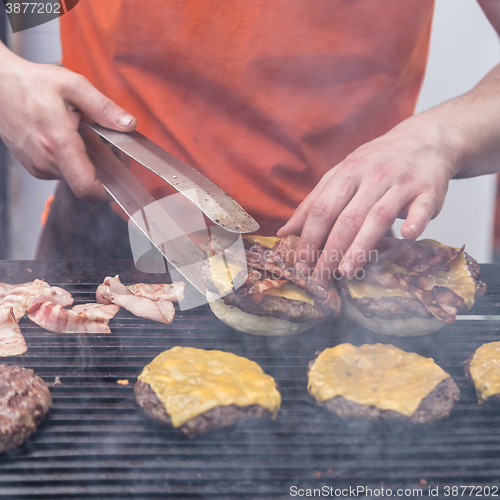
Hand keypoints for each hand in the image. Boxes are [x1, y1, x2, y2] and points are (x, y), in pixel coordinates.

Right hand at [0, 44, 136, 199]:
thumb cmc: (32, 84)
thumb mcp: (74, 86)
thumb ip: (103, 107)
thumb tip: (129, 124)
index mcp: (59, 143)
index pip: (87, 187)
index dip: (108, 191)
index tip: (121, 179)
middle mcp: (46, 161)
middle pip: (86, 182)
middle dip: (104, 170)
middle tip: (110, 146)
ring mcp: (37, 166)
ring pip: (75, 177)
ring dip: (88, 164)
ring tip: (87, 137)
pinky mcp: (34, 167)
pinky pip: (62, 172)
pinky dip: (73, 162)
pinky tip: (71, 140)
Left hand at [277, 113, 458, 286]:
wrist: (425, 140)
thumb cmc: (377, 163)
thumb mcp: (342, 175)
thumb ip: (314, 202)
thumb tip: (284, 232)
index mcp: (347, 173)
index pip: (322, 209)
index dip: (309, 237)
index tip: (301, 263)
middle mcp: (373, 176)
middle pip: (347, 217)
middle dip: (330, 250)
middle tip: (320, 277)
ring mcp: (401, 183)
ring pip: (378, 217)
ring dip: (361, 246)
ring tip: (346, 270)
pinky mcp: (429, 190)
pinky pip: (422, 208)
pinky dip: (415, 221)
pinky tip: (407, 236)